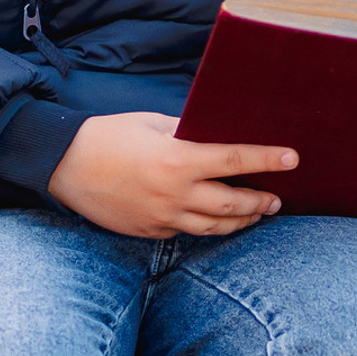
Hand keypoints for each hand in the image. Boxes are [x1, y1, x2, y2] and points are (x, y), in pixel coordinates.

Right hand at [47, 111, 296, 237]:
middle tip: (277, 198)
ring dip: (241, 221)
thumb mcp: (152, 123)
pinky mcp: (150, 232)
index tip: (293, 158)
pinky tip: (217, 220)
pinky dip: (207, 226)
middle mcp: (175, 194)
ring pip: (215, 227)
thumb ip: (187, 132)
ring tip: (257, 213)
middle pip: (233, 205)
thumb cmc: (108, 136)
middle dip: (261, 201)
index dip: (268, 159)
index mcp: (178, 160)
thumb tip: (217, 136)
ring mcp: (163, 218)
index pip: (236, 161)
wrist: (63, 166)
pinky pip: (187, 232)